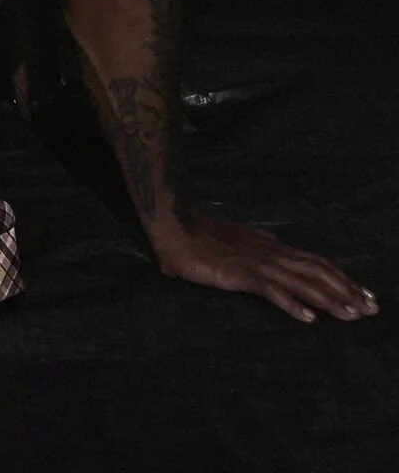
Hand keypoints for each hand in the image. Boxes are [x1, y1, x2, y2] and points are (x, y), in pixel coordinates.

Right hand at [156, 216, 376, 321]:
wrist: (175, 229)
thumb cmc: (201, 237)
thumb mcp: (238, 241)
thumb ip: (258, 249)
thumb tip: (275, 253)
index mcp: (271, 245)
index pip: (314, 261)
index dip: (341, 277)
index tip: (362, 292)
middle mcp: (271, 252)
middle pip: (318, 271)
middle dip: (347, 290)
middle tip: (372, 307)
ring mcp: (258, 263)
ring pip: (303, 281)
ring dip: (330, 299)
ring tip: (352, 315)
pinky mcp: (242, 274)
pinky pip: (272, 291)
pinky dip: (292, 304)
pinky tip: (309, 318)